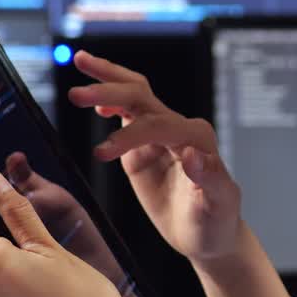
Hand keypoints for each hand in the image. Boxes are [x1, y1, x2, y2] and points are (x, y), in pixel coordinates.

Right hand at [68, 50, 242, 265]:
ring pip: (134, 94)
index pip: (159, 125)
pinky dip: (110, 100)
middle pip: (143, 96)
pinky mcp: (145, 142)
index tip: (103, 153)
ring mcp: (161, 133)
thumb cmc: (216, 222)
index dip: (130, 136)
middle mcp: (179, 129)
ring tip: (81, 61)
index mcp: (197, 140)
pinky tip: (95, 100)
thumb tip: (192, 155)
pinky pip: (127, 113)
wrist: (208, 235)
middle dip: (111, 91)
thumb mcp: (219, 205)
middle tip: (77, 95)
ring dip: (108, 80)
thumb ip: (211, 179)